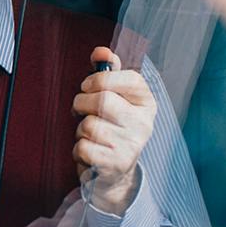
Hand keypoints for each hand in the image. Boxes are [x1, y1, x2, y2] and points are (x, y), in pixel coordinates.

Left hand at [72, 46, 156, 215]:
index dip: (100, 79)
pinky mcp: (116, 165)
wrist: (114, 174)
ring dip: (80, 130)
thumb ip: (107, 72)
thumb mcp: (113, 98)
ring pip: (90, 125)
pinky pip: (83, 147)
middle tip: (80, 110)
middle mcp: (144, 124)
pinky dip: (79, 149)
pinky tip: (90, 152)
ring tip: (90, 136)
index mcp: (147, 103)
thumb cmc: (110, 128)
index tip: (87, 86)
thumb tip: (101, 51)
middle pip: (103, 100)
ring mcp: (132, 146)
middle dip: (82, 103)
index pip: (129, 78)